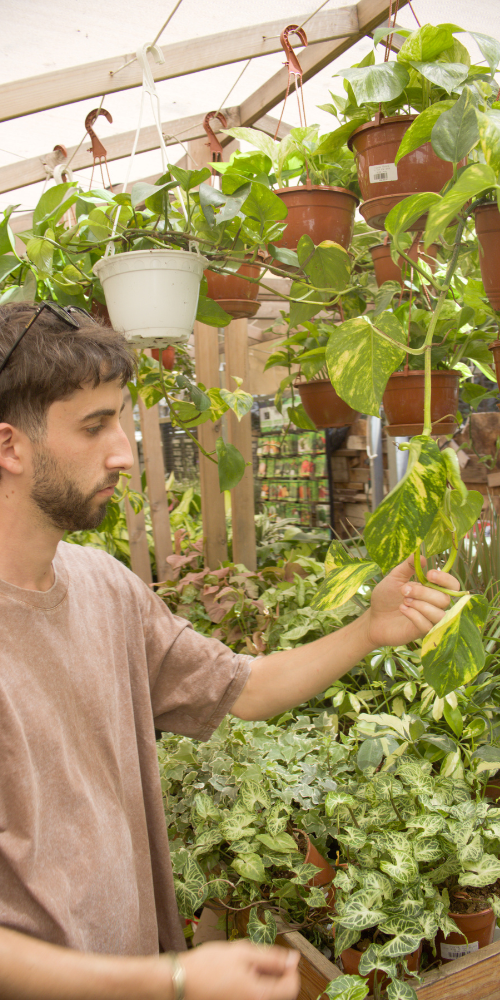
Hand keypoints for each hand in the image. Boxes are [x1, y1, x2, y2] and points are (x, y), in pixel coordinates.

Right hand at [181, 941, 299, 999]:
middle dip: (277, 976)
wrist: (179, 982)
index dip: (292, 970)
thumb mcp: (242, 953)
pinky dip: (253, 988)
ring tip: (248, 968)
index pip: (291, 988)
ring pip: (265, 995)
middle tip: (263, 961)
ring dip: (265, 982)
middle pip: (280, 995)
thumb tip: (294, 959)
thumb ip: (271, 957)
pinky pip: (252, 998)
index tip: (285, 958)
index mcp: (258, 995)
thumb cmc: (207, 966)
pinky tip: (240, 977)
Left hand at [366, 555, 460, 648]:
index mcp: (432, 590)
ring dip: (421, 605)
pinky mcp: (421, 633)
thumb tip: (422, 556)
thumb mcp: (395, 578)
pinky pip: (428, 626)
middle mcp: (435, 605)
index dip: (445, 579)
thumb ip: (408, 566)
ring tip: (404, 601)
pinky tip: (402, 609)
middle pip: (445, 599)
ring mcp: (429, 620)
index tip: (429, 574)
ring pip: (440, 614)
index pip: (452, 585)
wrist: (373, 618)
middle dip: (424, 593)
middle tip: (404, 590)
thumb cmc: (386, 597)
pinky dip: (415, 615)